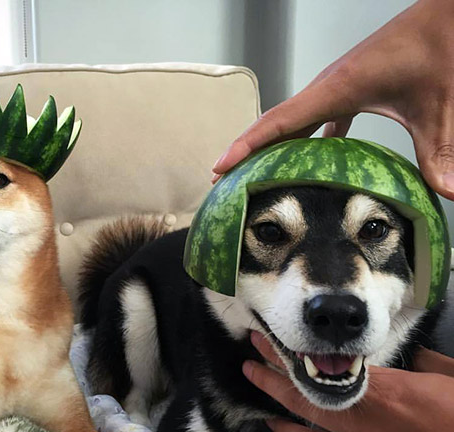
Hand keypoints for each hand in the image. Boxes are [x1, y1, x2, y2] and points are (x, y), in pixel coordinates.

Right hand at [212, 0, 453, 199]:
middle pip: (273, 123)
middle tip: (224, 180)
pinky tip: (314, 158)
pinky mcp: (350, 87)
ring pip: (291, 120)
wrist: (449, 14)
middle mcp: (327, 87)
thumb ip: (441, 151)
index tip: (220, 167)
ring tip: (255, 173)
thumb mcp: (440, 105)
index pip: (278, 121)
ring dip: (271, 144)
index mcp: (337, 89)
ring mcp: (336, 86)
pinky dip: (306, 138)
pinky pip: (316, 117)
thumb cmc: (440, 47)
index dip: (245, 145)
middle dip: (246, 151)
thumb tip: (450, 194)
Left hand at [243, 331, 453, 431]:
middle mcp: (366, 430)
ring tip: (271, 420)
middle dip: (271, 383)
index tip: (265, 342)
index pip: (322, 370)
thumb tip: (417, 357)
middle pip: (304, 403)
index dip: (291, 356)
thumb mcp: (453, 379)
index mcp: (384, 396)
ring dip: (288, 431)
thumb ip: (427, 366)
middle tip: (249, 368)